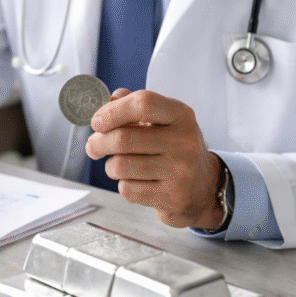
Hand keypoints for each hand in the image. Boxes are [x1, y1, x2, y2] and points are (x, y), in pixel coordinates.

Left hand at [86, 88, 223, 229]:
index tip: (96, 122)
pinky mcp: (172, 197)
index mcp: (181, 115)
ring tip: (118, 165)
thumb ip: (135, 106)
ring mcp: (180, 171)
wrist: (202, 188)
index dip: (112, 111)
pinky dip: (123, 185)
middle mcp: (184, 141)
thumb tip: (109, 99)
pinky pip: (128, 189)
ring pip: (120, 165)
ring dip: (110, 166)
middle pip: (123, 138)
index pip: (143, 103)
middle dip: (98, 143)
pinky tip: (136, 181)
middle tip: (93, 146)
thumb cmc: (174, 149)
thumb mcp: (163, 121)